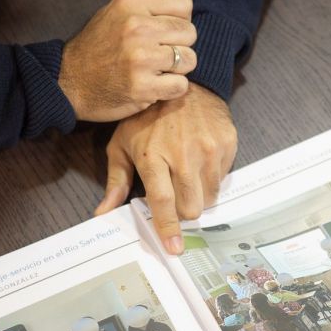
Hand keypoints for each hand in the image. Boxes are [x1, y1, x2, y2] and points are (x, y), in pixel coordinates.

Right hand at [59, 0, 198, 121]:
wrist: (69, 82)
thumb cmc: (99, 45)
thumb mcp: (120, 11)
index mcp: (131, 3)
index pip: (184, 3)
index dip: (179, 19)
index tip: (162, 31)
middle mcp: (136, 27)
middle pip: (190, 32)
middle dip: (179, 45)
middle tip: (157, 53)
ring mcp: (140, 58)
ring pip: (189, 59)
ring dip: (177, 69)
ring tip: (156, 69)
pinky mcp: (142, 87)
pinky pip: (181, 85)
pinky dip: (171, 88)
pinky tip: (154, 84)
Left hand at [95, 82, 237, 254]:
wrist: (186, 83)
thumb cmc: (148, 117)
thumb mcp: (123, 144)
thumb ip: (116, 181)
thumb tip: (103, 212)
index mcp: (153, 156)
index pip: (163, 201)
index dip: (168, 227)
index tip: (173, 247)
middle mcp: (184, 154)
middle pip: (191, 207)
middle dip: (184, 211)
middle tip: (176, 197)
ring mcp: (208, 149)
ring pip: (210, 197)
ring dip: (199, 195)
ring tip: (188, 175)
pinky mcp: (227, 144)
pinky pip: (223, 178)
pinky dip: (211, 178)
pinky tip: (201, 160)